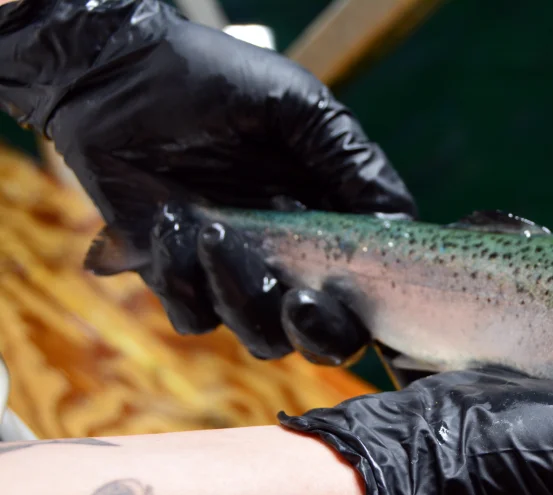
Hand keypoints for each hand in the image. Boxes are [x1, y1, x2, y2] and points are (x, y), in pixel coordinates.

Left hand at [0, 0, 411, 360]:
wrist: (121, 72)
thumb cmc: (218, 81)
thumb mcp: (299, 108)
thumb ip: (352, 162)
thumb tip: (402, 220)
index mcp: (331, 227)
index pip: (365, 293)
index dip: (366, 310)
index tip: (352, 290)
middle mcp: (291, 261)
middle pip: (323, 336)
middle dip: (316, 330)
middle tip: (298, 299)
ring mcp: (235, 274)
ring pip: (260, 335)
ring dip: (242, 292)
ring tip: (214, 230)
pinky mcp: (178, 277)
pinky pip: (192, 314)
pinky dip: (182, 277)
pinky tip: (171, 220)